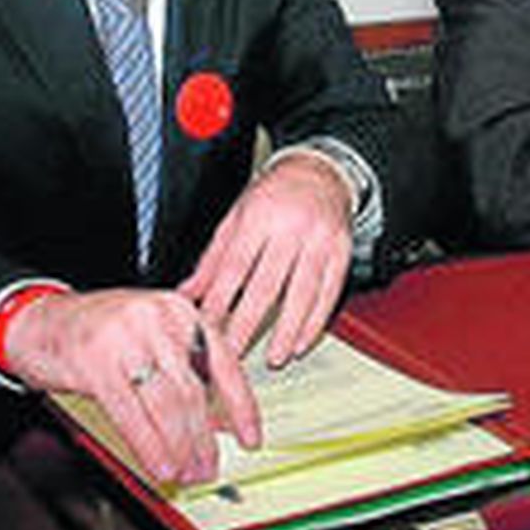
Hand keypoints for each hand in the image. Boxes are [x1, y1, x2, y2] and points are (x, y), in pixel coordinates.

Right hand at [2, 288, 258, 484]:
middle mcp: (159, 319)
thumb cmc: (97, 332)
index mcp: (179, 311)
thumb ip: (185, 366)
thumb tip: (220, 419)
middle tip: (210, 467)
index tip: (251, 437)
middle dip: (206, 438)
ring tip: (187, 472)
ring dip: (181, 448)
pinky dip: (150, 446)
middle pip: (195, 390)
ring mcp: (127, 339)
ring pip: (168, 405)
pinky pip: (132, 415)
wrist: (36, 320)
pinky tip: (160, 466)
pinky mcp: (96, 363)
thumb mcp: (150, 334)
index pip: (224, 362)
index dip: (241, 406)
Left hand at [180, 152, 352, 366]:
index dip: (220, 302)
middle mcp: (291, 228)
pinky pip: (330, 292)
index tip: (207, 329)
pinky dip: (316, 321)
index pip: (235, 268)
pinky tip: (303, 341)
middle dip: (248, 325)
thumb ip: (213, 258)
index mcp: (259, 216)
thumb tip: (187, 294)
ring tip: (274, 357)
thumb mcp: (236, 217)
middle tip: (234, 354)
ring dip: (287, 331)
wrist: (321, 172)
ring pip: (303, 293)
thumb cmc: (274, 195)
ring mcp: (320, 240)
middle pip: (267, 285)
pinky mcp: (342, 251)